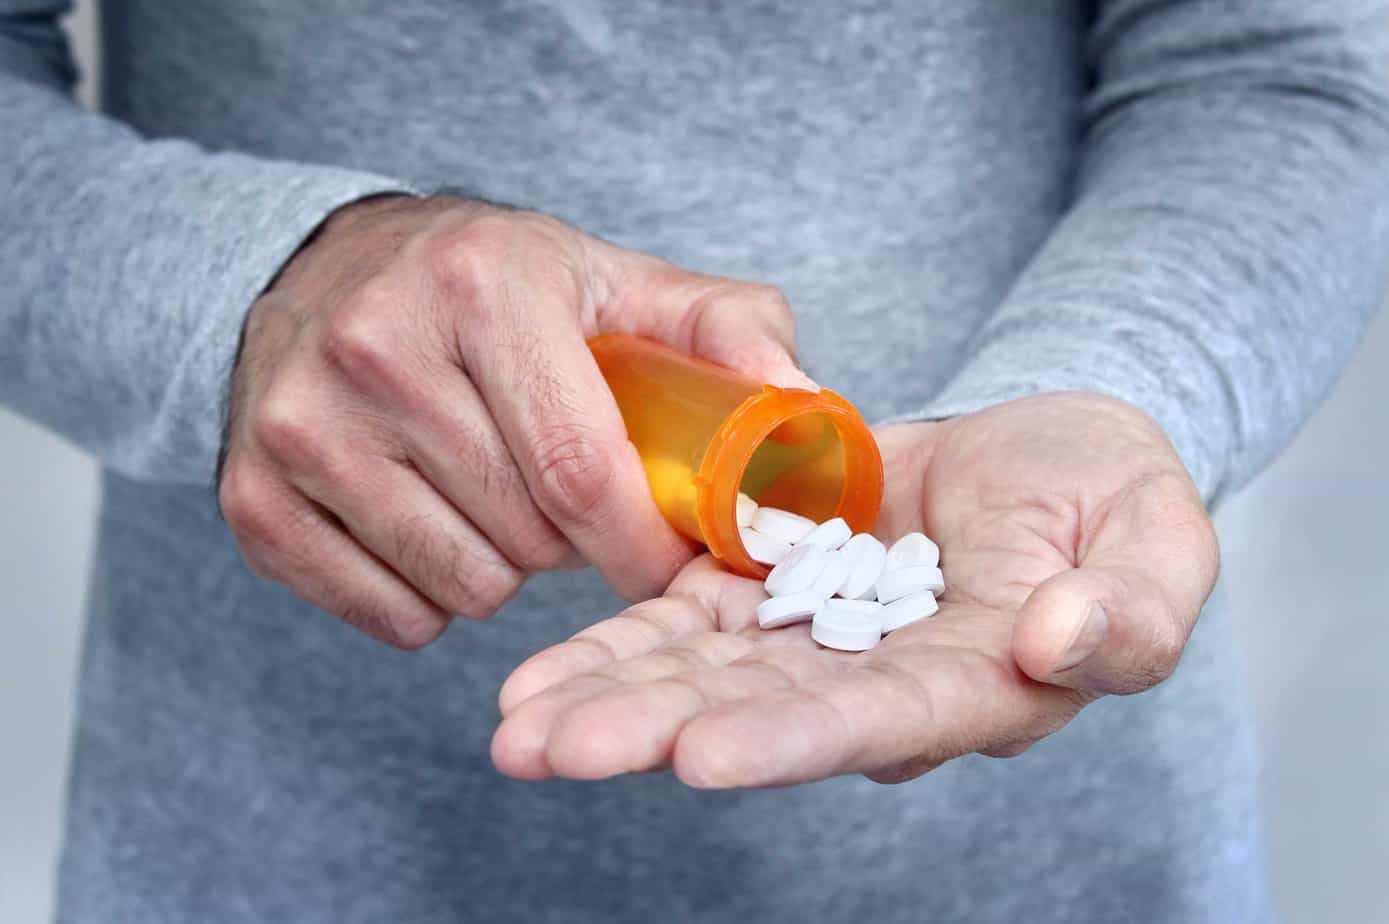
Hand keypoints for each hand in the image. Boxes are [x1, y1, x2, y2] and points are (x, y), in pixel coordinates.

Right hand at [217, 194, 810, 647]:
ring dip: (507, 569)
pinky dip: (433, 596)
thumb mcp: (610, 278)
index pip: (578, 467)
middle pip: (526, 536)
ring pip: (462, 586)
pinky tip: (434, 523)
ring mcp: (299, 429)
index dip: (642, 542)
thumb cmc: (491, 285)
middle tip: (568, 496)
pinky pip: (390, 615)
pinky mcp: (255, 499)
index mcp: (480, 287)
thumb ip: (722, 329)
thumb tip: (803, 408)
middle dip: (575, 544)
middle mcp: (373, 350)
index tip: (675, 565)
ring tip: (498, 498)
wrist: (325, 271)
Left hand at [491, 392, 1218, 785]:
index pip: (875, 721)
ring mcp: (815, 640)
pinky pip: (687, 618)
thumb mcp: (1157, 534)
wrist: (1043, 453)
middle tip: (547, 750)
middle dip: (652, 731)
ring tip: (514, 724)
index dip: (789, 739)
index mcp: (972, 686)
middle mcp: (877, 685)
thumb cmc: (1111, 494)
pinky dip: (618, 640)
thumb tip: (1059, 638)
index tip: (700, 754)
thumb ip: (1132, 606)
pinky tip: (539, 672)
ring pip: (702, 675)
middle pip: (756, 716)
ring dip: (609, 696)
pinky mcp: (773, 586)